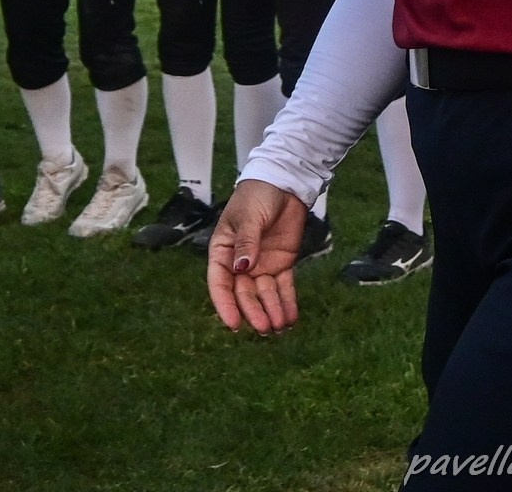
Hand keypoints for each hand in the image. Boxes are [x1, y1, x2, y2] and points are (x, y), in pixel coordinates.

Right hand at [208, 179, 314, 333]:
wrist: (284, 184)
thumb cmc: (257, 196)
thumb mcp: (248, 217)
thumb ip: (246, 242)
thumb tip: (241, 268)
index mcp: (223, 251)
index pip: (220, 283)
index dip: (225, 304)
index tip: (234, 323)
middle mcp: (240, 263)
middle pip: (244, 293)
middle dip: (254, 311)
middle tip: (264, 328)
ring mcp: (261, 265)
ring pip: (264, 294)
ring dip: (271, 310)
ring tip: (280, 327)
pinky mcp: (281, 264)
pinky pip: (283, 287)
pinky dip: (287, 302)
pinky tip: (291, 317)